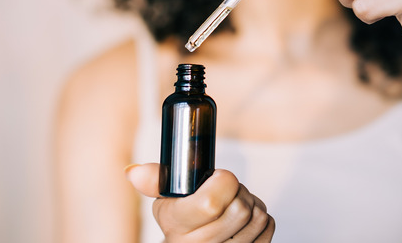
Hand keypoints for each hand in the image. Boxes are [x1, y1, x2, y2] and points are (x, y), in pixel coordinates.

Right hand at [126, 163, 274, 241]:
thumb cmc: (182, 224)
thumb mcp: (165, 203)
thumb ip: (154, 181)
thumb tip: (133, 172)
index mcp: (176, 227)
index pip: (211, 202)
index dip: (223, 183)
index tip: (219, 178)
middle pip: (240, 207)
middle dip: (240, 192)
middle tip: (228, 192)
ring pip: (258, 217)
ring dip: (253, 204)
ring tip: (235, 205)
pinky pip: (268, 228)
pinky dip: (263, 220)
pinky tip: (246, 222)